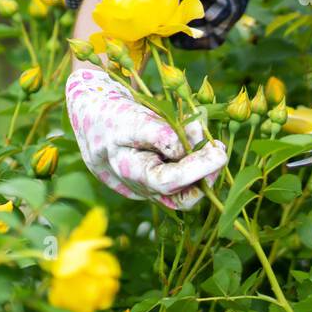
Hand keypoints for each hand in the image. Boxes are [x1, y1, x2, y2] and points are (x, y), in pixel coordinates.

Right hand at [66, 69, 226, 209]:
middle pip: (181, 197)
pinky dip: (194, 162)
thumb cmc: (111, 114)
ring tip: (206, 138)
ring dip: (202, 167)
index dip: (197, 169)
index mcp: (128, 171)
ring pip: (184, 190)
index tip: (218, 151)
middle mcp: (139, 187)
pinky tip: (196, 140)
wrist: (94, 115)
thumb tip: (184, 148)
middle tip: (218, 148)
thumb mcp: (131, 118)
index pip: (169, 181)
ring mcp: (148, 188)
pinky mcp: (156, 180)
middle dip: (205, 174)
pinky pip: (182, 180)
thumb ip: (158, 134)